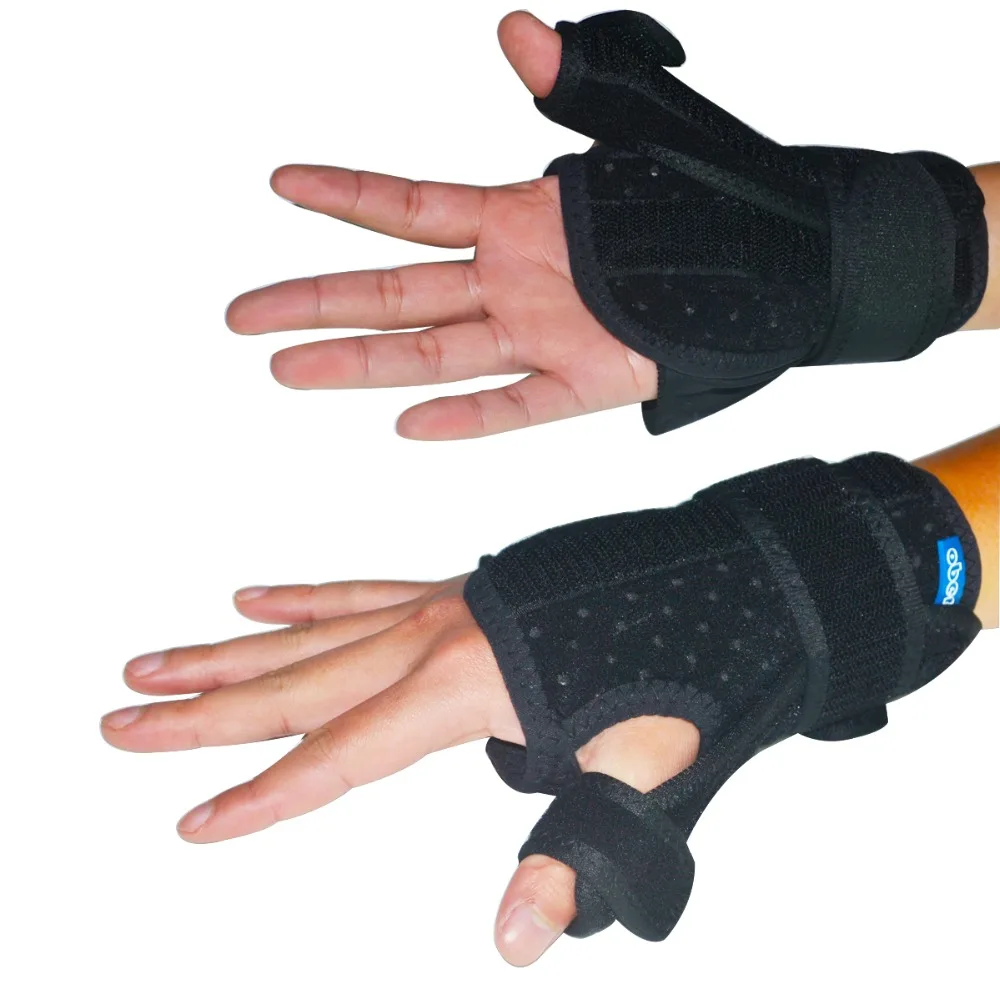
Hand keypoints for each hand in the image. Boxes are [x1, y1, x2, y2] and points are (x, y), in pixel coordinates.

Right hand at [100, 576, 698, 964]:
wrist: (727, 582)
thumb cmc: (695, 671)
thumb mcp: (648, 770)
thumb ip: (576, 852)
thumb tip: (517, 940)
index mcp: (470, 681)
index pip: (344, 751)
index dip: (267, 794)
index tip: (194, 820)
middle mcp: (438, 634)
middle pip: (299, 683)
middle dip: (205, 711)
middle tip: (121, 720)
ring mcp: (443, 604)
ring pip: (313, 632)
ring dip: (229, 650)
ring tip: (157, 660)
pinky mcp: (458, 590)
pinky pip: (361, 591)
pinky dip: (304, 597)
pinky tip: (255, 596)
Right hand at [224, 12, 656, 438]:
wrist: (769, 266)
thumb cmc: (698, 202)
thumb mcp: (632, 127)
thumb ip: (567, 87)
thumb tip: (517, 32)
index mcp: (515, 220)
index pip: (410, 208)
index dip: (344, 193)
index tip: (282, 182)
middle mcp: (511, 282)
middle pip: (393, 291)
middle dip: (313, 299)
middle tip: (241, 314)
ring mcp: (541, 334)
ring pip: (432, 352)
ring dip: (360, 362)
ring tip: (287, 368)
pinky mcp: (585, 381)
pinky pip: (518, 405)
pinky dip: (468, 415)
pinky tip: (413, 423)